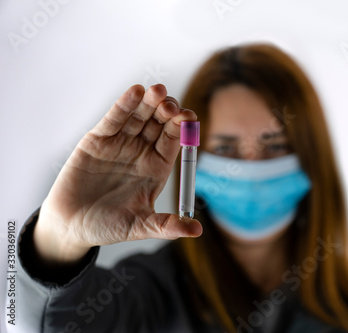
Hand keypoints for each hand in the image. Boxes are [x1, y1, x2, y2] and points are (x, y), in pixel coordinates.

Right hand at [34, 84, 201, 263]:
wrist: (71, 226)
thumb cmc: (108, 226)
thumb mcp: (140, 226)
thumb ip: (166, 225)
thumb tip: (197, 231)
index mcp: (157, 167)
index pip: (174, 140)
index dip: (182, 127)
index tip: (190, 118)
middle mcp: (141, 151)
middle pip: (159, 123)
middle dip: (167, 111)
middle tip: (171, 104)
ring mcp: (120, 143)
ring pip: (139, 116)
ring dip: (148, 102)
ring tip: (156, 91)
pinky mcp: (98, 139)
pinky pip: (114, 119)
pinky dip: (124, 104)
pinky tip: (135, 92)